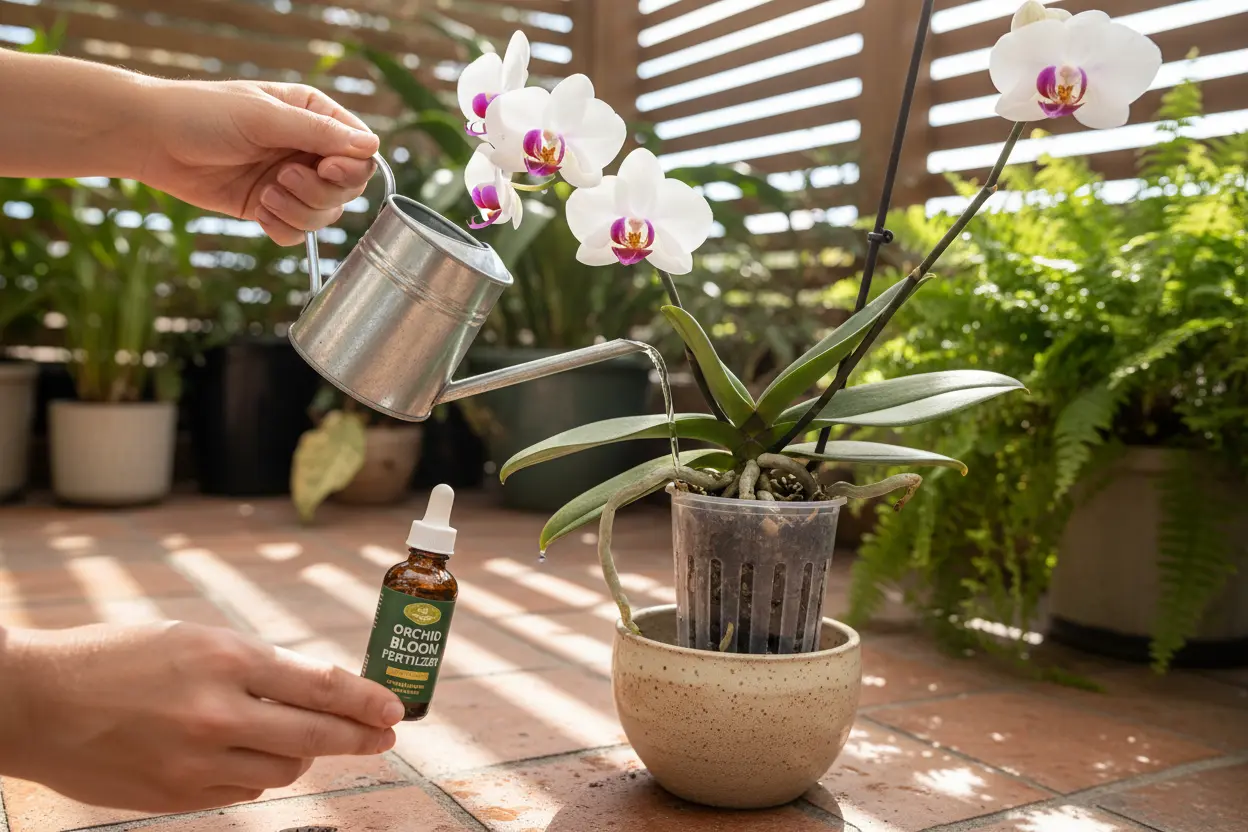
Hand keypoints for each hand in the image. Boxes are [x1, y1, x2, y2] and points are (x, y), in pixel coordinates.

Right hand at [0, 622, 402, 811]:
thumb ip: (257, 668)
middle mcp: (218, 713)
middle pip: (315, 736)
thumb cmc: (121, 658)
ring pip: (284, 770)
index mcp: (226, 659)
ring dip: (300, 755)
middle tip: (383, 737)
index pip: (320, 685)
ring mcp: (197, 762)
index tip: (394, 710)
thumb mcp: (196, 641)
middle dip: (359, 737)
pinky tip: (244, 755)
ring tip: (296, 738)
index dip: (366, 700)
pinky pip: (243, 792)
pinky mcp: (177, 797)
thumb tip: (317, 693)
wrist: (39, 703)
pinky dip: (256, 775)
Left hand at [140, 80, 380, 245]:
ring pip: (325, 215)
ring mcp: (290, 181)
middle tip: (283, 178)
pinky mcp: (270, 207)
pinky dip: (284, 228)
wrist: (151, 140)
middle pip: (348, 188)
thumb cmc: (202, 114)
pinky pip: (298, 233)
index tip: (325, 168)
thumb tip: (371, 146)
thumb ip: (318, 133)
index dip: (350, 168)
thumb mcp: (263, 117)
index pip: (360, 151)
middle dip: (320, 192)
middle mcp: (308, 150)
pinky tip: (260, 212)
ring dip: (299, 211)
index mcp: (313, 116)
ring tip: (266, 194)